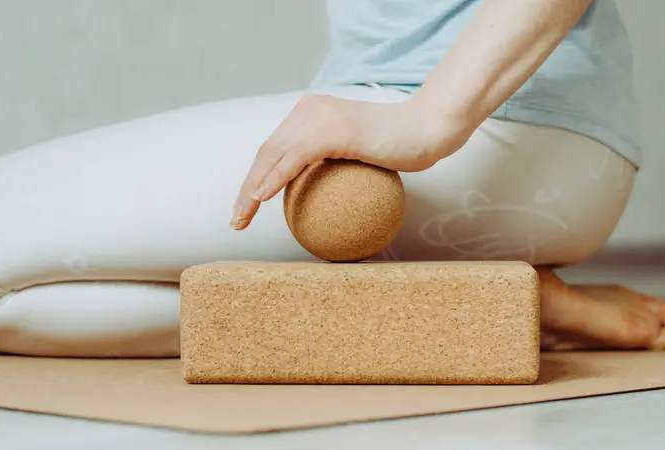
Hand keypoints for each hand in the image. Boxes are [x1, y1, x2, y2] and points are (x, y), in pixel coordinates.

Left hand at [230, 93, 463, 229]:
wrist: (428, 129)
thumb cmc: (401, 147)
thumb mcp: (360, 152)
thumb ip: (336, 162)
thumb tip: (323, 197)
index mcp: (312, 113)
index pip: (275, 148)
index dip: (256, 178)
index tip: (248, 208)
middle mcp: (309, 109)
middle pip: (266, 152)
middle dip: (246, 189)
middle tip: (236, 221)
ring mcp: (320, 116)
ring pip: (273, 156)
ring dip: (251, 190)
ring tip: (241, 218)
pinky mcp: (332, 129)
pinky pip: (294, 158)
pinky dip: (274, 179)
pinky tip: (262, 199)